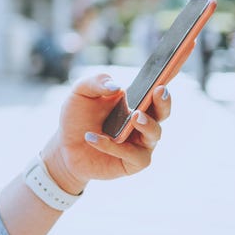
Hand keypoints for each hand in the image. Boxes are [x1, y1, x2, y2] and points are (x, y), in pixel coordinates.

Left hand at [40, 74, 171, 193]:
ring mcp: (140, 143)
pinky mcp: (132, 163)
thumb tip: (117, 87)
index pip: (156, 90)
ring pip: (154, 134)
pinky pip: (131, 155)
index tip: (170, 71)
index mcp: (135, 101)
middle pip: (163, 112)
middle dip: (164, 102)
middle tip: (158, 91)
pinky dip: (113, 146)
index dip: (166, 82)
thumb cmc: (77, 116)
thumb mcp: (81, 92)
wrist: (64, 146)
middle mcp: (144, 122)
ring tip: (134, 116)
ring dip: (147, 124)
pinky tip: (92, 138)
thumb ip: (97, 82)